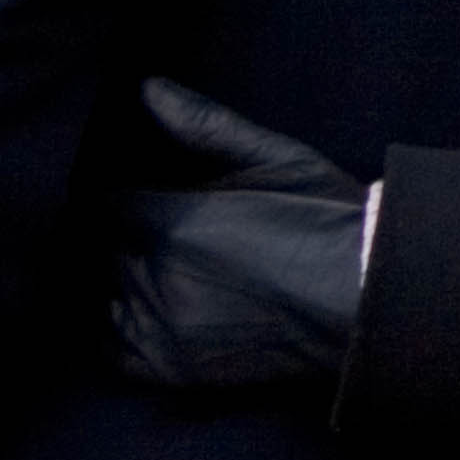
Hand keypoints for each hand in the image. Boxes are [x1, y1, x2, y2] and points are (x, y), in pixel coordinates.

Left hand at [108, 79, 367, 394]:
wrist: (368, 298)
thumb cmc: (327, 219)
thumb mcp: (276, 158)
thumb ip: (204, 125)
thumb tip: (146, 88)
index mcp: (173, 222)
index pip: (99, 202)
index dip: (106, 191)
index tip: (123, 186)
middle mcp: (153, 280)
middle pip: (91, 249)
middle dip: (104, 231)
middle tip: (127, 222)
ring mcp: (158, 332)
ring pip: (92, 296)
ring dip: (102, 276)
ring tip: (127, 260)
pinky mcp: (168, 372)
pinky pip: (106, 348)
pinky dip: (107, 324)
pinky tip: (127, 305)